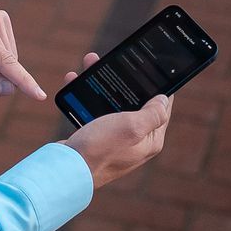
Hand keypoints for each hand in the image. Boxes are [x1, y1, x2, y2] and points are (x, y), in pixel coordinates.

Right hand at [60, 52, 173, 187]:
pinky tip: (76, 83)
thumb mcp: (132, 127)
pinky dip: (86, 97)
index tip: (151, 67)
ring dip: (102, 84)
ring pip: (112, 104)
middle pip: (134, 103)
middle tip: (114, 60)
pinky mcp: (95, 139)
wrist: (66, 169)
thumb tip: (164, 99)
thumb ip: (152, 113)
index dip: (157, 87)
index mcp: (150, 140)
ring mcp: (114, 140)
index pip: (162, 108)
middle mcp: (135, 141)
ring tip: (90, 63)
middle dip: (124, 80)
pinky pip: (94, 112)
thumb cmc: (101, 149)